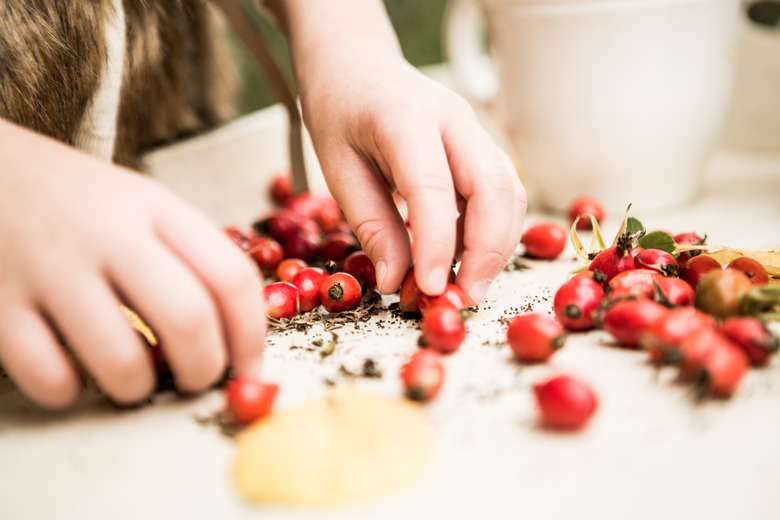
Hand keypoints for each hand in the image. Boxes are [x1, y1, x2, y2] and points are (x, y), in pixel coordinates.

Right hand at [0, 122, 265, 407]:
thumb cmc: (77, 199)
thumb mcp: (142, 202)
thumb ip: (190, 252)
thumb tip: (239, 328)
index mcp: (156, 208)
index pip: (230, 277)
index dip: (252, 335)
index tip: (249, 365)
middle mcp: (109, 234)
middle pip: (188, 319)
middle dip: (205, 370)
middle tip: (199, 381)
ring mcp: (52, 267)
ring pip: (121, 359)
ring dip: (140, 390)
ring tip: (136, 382)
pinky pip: (49, 374)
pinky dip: (70, 393)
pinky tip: (74, 377)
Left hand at [280, 0, 525, 301]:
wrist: (358, 64)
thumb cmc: (340, 109)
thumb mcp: (338, 166)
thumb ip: (371, 224)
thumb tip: (397, 280)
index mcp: (404, 117)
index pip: (432, 186)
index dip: (437, 243)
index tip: (431, 289)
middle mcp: (453, 119)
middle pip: (494, 187)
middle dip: (487, 251)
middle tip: (464, 297)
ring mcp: (475, 129)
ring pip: (510, 191)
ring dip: (498, 244)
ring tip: (467, 284)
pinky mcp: (482, 146)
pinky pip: (504, 191)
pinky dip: (494, 230)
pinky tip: (469, 256)